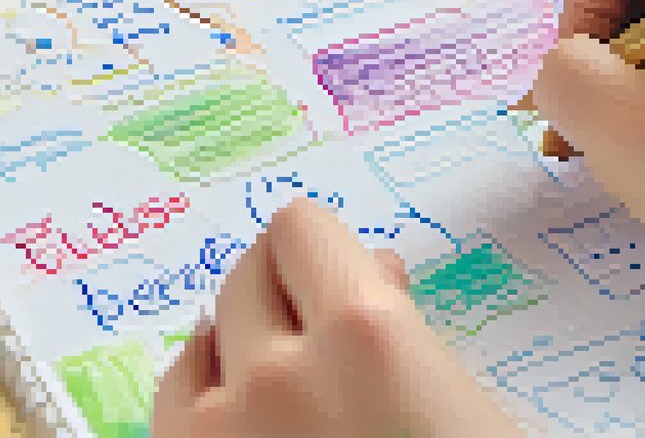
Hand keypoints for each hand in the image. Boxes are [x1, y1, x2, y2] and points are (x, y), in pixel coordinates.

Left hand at [153, 198, 526, 437]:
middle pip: (249, 273)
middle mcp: (280, 372)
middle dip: (287, 288)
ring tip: (285, 369)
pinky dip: (204, 385)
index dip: (326, 249)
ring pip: (206, 330)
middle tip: (322, 324)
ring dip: (243, 338)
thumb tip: (376, 271)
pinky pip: (173, 391)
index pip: (299, 227)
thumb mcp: (471, 401)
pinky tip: (240, 403)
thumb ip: (412, 325)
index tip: (348, 275)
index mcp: (365, 334)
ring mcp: (224, 427)